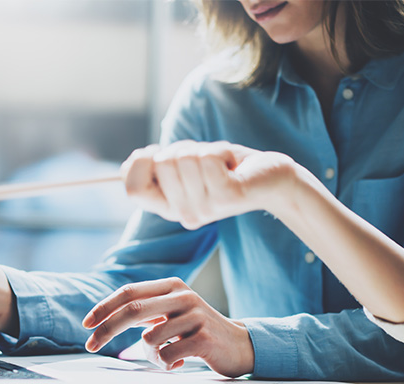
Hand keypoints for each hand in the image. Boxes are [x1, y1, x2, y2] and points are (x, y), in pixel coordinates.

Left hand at [82, 277, 253, 377]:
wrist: (239, 345)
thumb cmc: (198, 331)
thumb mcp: (172, 312)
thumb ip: (145, 310)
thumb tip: (104, 319)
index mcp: (172, 286)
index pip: (129, 292)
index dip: (104, 307)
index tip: (86, 324)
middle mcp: (183, 296)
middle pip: (132, 310)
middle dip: (106, 330)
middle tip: (91, 345)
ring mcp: (195, 316)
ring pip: (149, 339)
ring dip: (149, 355)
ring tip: (166, 357)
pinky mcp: (203, 338)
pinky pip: (167, 355)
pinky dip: (167, 364)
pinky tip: (180, 362)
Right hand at [121, 140, 299, 229]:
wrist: (271, 179)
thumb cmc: (227, 168)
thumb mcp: (186, 166)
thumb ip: (159, 166)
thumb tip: (133, 160)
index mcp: (170, 208)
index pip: (133, 189)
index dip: (140, 162)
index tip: (159, 153)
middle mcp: (184, 214)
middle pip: (160, 164)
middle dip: (182, 148)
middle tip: (205, 162)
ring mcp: (205, 208)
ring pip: (184, 157)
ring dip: (204, 149)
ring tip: (221, 165)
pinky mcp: (226, 196)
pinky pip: (207, 158)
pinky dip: (221, 150)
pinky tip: (232, 166)